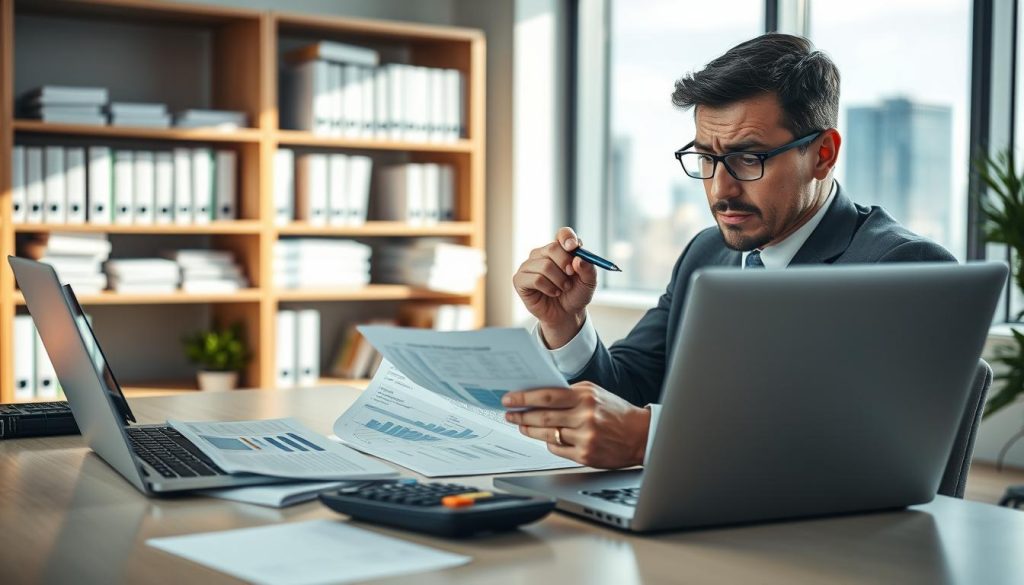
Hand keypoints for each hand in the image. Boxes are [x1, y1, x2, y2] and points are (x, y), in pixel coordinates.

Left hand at [502, 382, 650, 468]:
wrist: (640, 435)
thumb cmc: (615, 411)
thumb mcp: (595, 393)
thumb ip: (569, 392)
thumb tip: (538, 395)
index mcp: (586, 397)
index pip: (547, 396)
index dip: (524, 398)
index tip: (509, 399)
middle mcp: (585, 417)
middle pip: (543, 416)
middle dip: (521, 415)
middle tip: (509, 413)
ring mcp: (585, 438)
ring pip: (547, 434)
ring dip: (530, 430)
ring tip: (522, 425)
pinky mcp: (585, 456)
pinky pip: (557, 449)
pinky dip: (549, 442)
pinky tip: (545, 437)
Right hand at [513, 227, 597, 347]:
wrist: (566, 314)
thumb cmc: (576, 294)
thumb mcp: (589, 283)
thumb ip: (588, 269)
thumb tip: (579, 259)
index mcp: (560, 249)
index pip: (562, 234)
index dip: (567, 238)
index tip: (574, 247)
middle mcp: (542, 253)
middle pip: (552, 248)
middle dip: (565, 264)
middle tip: (571, 275)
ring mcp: (529, 265)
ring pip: (545, 266)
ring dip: (559, 281)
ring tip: (562, 288)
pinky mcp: (520, 279)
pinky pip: (536, 279)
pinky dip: (548, 288)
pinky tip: (552, 293)